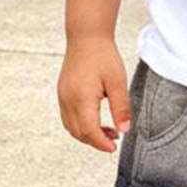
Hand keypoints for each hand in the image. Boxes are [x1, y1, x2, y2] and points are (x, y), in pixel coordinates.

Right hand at [58, 37, 130, 152]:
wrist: (86, 38)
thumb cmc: (103, 56)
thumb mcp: (117, 82)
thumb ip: (121, 108)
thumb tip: (124, 130)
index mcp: (82, 98)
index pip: (89, 131)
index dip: (101, 143)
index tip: (114, 148)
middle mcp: (67, 100)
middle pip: (78, 133)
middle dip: (95, 141)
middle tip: (114, 141)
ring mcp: (62, 97)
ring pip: (71, 127)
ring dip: (88, 134)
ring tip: (109, 132)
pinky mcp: (62, 94)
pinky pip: (68, 118)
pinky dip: (80, 125)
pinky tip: (95, 121)